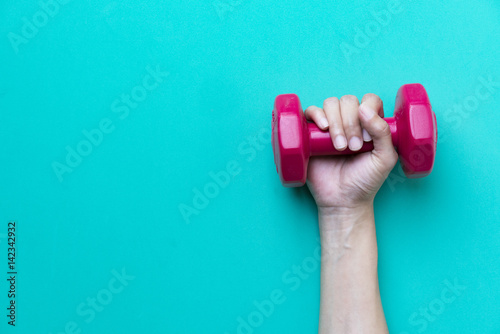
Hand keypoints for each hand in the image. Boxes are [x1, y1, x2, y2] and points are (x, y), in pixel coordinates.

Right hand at [305, 93, 397, 215]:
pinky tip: (323, 129)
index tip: (367, 139)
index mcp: (369, 123)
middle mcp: (350, 120)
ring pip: (330, 104)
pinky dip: (317, 115)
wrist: (343, 200)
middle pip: (348, 101)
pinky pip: (310, 112)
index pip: (369, 100)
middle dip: (351, 123)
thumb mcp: (384, 158)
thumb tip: (364, 108)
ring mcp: (330, 125)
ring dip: (336, 122)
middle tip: (353, 148)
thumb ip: (383, 132)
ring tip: (339, 146)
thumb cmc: (365, 181)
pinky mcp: (311, 133)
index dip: (368, 113)